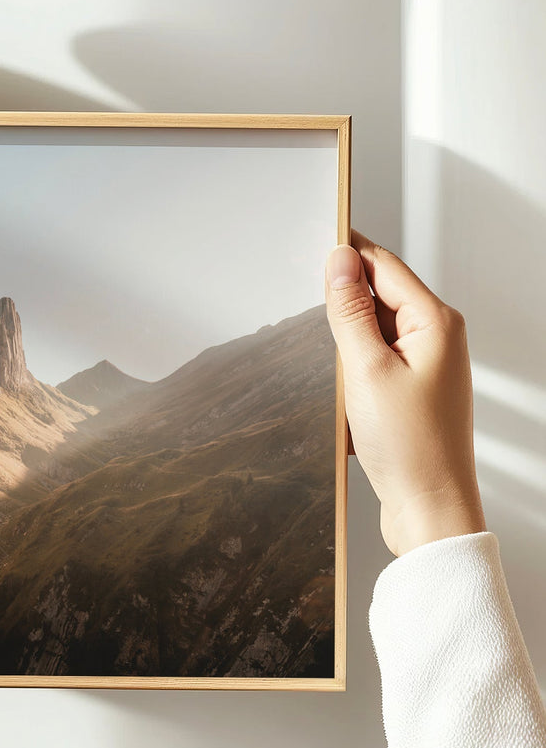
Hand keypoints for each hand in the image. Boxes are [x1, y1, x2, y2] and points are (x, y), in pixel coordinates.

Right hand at [324, 231, 485, 556]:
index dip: (347, 252)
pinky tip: (342, 392)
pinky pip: (375, 360)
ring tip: (334, 372)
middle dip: (342, 302)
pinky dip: (352, 368)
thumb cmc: (409, 447)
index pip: (384, 266)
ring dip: (346, 342)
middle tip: (309, 312)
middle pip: (379, 295)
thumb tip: (339, 261)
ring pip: (373, 330)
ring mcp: (426, 365)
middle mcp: (437, 338)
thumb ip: (350, 312)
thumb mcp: (366, 370)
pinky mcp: (412, 389)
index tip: (312, 239)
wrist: (429, 508)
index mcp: (436, 323)